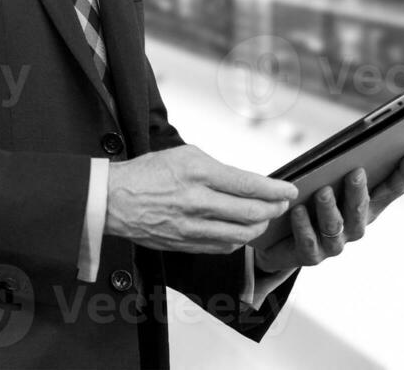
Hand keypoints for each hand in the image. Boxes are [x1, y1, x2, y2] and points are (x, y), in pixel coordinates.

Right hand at [106, 145, 296, 253]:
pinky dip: (238, 240)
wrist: (113, 199)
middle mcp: (197, 201)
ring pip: (240, 234)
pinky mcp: (184, 244)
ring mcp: (191, 226)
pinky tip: (242, 232)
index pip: (248, 185)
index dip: (275, 190)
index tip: (289, 190)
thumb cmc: (147, 173)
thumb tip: (245, 182)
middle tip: (282, 204)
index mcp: (198, 173)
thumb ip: (218, 169)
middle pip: (250, 213)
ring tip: (265, 218)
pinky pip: (222, 247)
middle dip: (273, 209)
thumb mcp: (185, 155)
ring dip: (259, 227)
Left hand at [252, 151, 403, 273]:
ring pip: (335, 226)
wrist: (282, 242)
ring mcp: (334, 244)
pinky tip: (297, 210)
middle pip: (361, 210)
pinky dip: (304, 226)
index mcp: (366, 206)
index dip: (403, 175)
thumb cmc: (311, 203)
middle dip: (359, 192)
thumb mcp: (329, 182)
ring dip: (330, 208)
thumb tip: (352, 142)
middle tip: (356, 172)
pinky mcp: (311, 256)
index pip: (391, 191)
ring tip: (322, 191)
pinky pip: (309, 242)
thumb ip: (341, 167)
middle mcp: (354, 226)